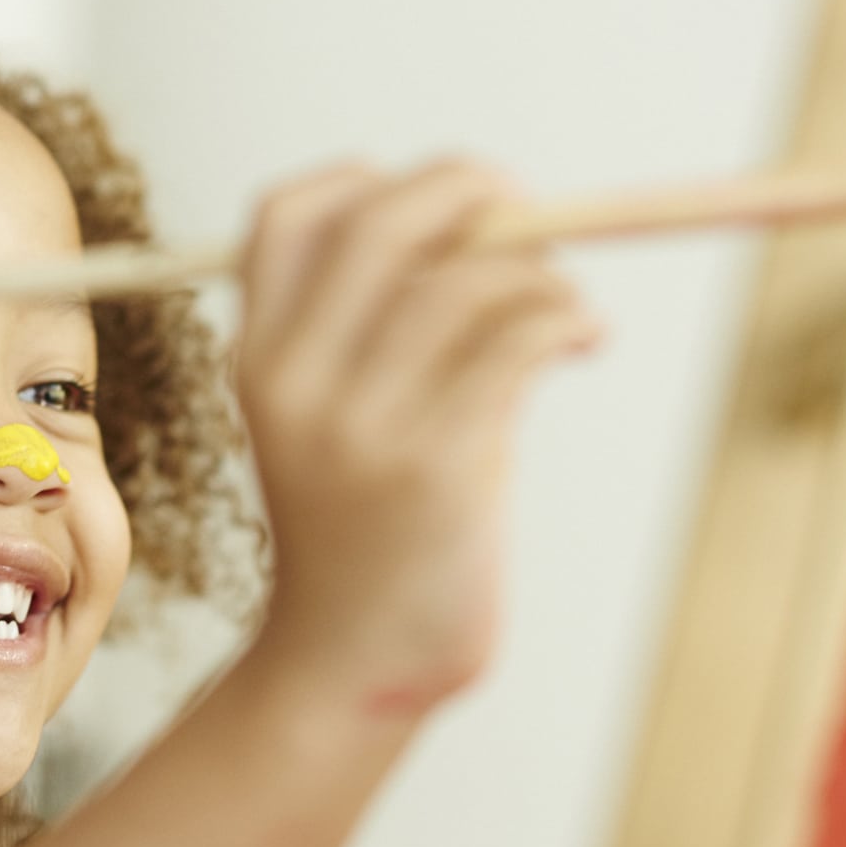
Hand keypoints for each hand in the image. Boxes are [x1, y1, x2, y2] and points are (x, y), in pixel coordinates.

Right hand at [233, 159, 603, 714]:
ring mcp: (362, 425)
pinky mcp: (435, 467)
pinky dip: (568, 318)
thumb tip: (495, 222)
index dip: (373, 181)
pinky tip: (585, 339)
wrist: (353, 665)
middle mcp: (296, 381)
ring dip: (545, 273)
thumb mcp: (334, 424)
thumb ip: (376, 331)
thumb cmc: (369, 536)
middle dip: (474, 193)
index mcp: (260, 360)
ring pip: (468, 278)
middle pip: (384, 220)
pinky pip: (517, 340)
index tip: (442, 210)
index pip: (291, 214)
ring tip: (573, 312)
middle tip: (532, 219)